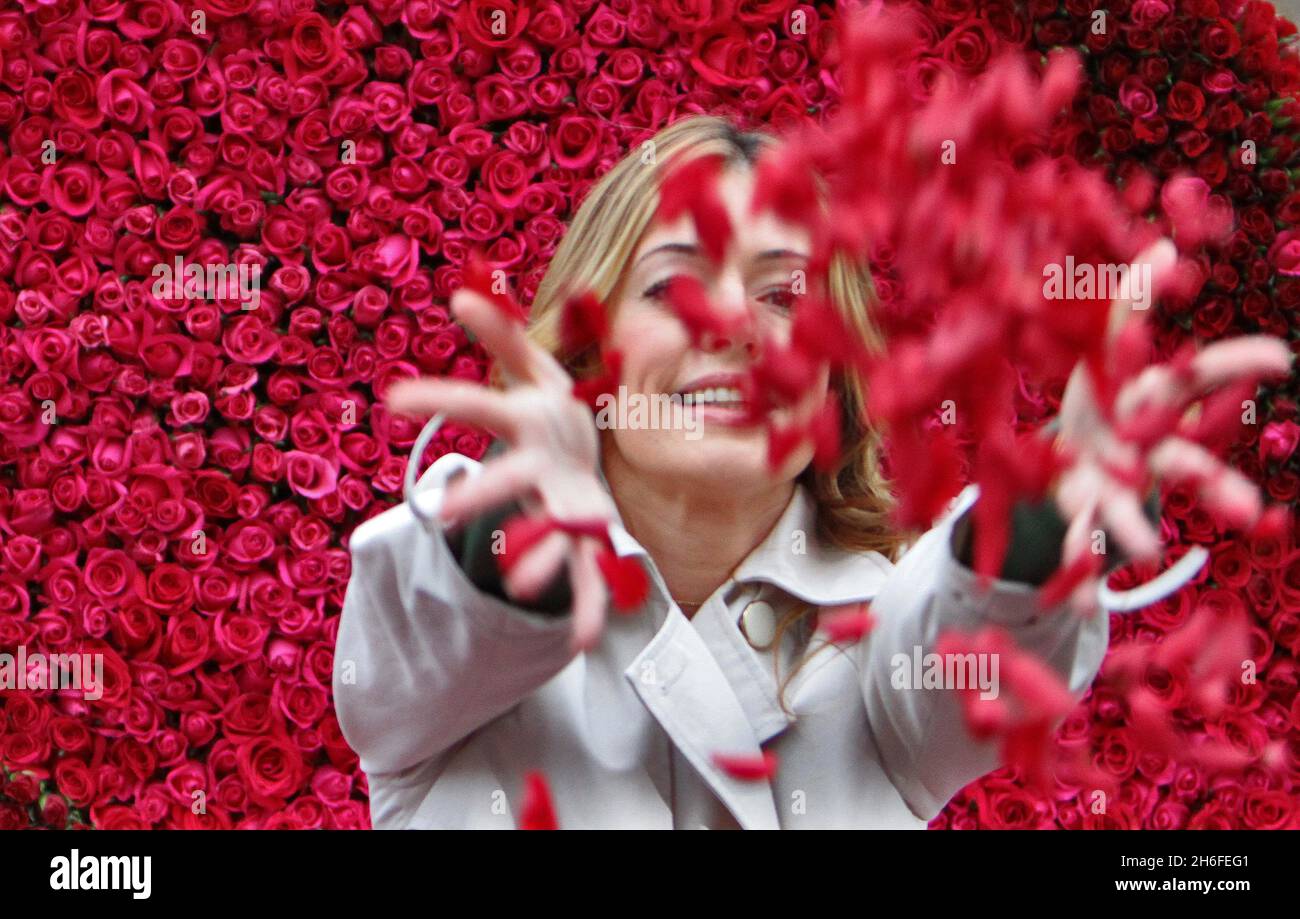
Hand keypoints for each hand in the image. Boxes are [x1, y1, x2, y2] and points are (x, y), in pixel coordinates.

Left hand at [387, 289, 617, 651]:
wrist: (601, 447)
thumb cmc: (548, 405)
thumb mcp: (531, 367)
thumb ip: (500, 335)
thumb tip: (459, 291)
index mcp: (532, 415)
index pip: (483, 402)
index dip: (441, 398)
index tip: (392, 396)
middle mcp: (553, 457)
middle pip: (517, 476)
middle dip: (488, 494)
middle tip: (444, 515)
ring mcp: (573, 498)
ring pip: (557, 531)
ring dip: (542, 559)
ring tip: (519, 591)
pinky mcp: (587, 534)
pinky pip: (589, 573)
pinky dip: (586, 605)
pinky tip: (578, 643)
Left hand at [1053, 239, 1292, 607]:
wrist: (1070, 450)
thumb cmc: (1103, 395)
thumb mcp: (1106, 344)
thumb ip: (1132, 300)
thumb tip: (1163, 245)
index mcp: (1151, 401)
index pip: (1201, 383)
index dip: (1238, 368)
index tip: (1281, 361)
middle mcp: (1143, 449)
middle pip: (1186, 466)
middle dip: (1216, 486)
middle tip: (1248, 510)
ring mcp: (1114, 485)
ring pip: (1135, 511)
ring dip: (1140, 531)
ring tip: (1144, 551)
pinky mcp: (1080, 510)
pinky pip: (1081, 541)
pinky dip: (1081, 567)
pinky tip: (1080, 595)